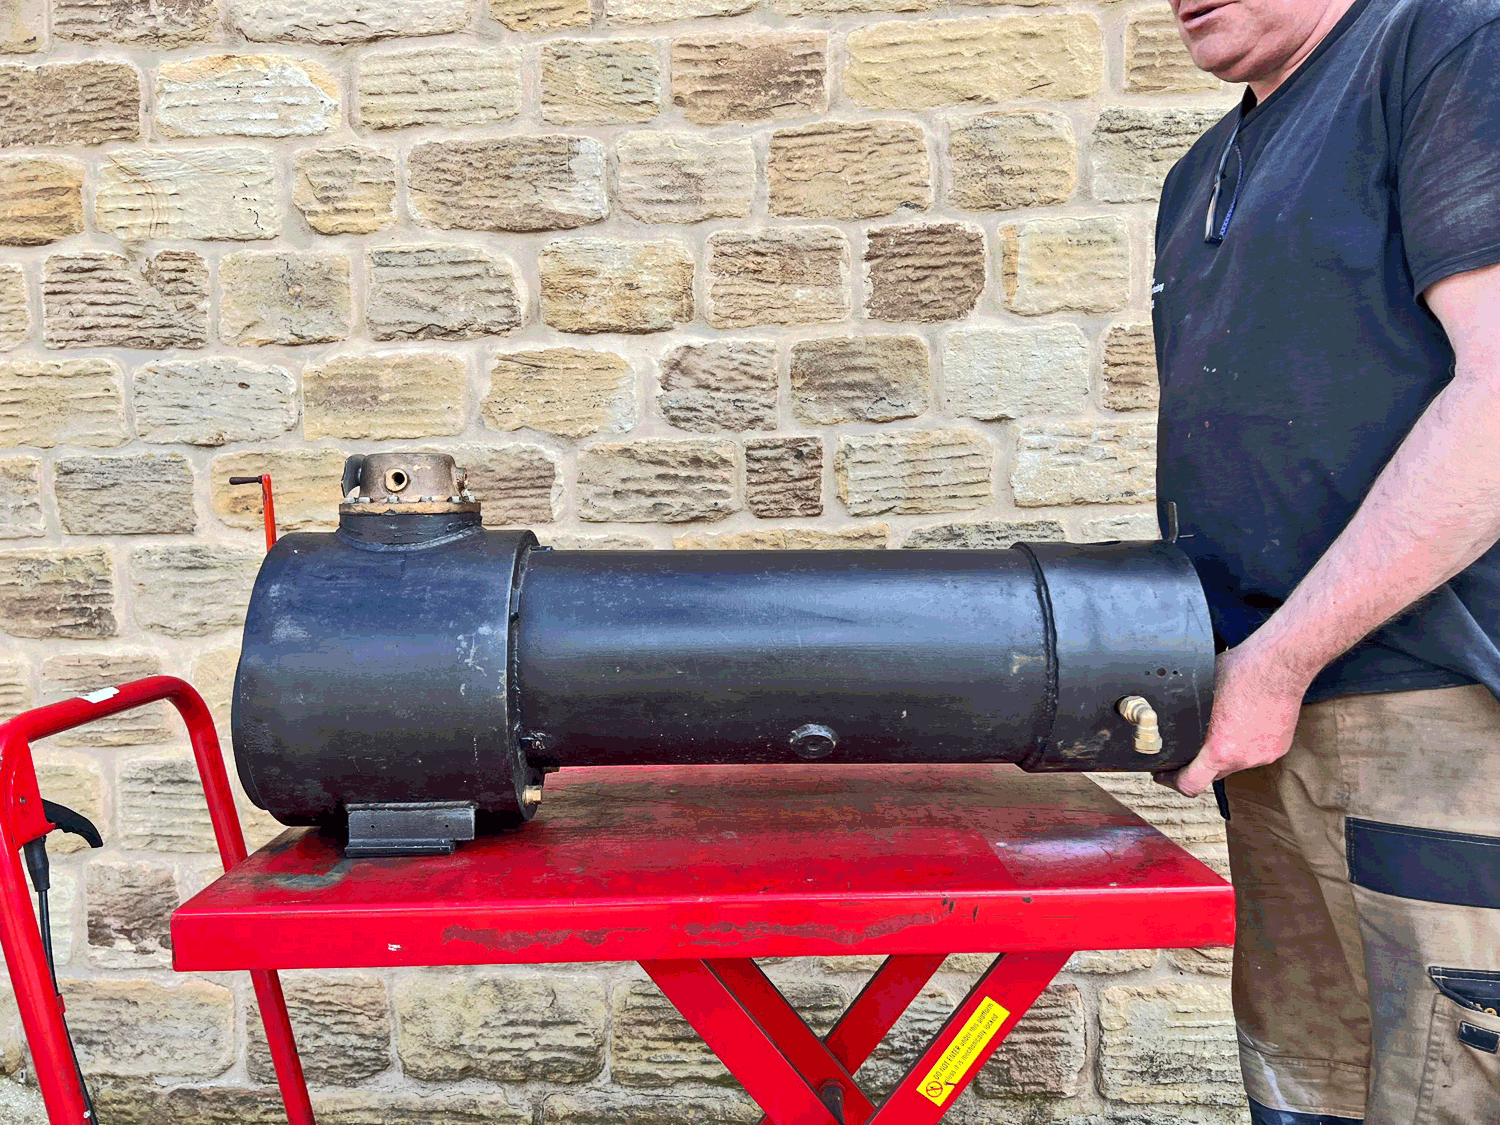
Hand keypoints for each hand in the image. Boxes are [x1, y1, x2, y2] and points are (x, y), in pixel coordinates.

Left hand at [1156, 641, 1309, 797]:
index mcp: (1220, 749)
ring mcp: (1263, 755)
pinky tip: (1242, 722)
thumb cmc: (1241, 671)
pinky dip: (1245, 744)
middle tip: (1186, 750)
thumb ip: (1188, 713)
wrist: (1280, 665)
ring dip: (1224, 752)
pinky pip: (1254, 752)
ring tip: (1220, 727)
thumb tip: (1171, 715)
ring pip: (1235, 762)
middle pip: (1212, 774)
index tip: (1163, 773)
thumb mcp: (1200, 691)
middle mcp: (1243, 759)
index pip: (1191, 785)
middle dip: (1197, 765)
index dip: (1172, 781)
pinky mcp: (1279, 747)